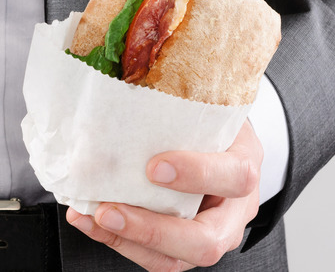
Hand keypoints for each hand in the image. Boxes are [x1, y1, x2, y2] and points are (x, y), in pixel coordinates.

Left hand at [66, 121, 261, 270]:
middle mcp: (234, 211)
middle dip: (152, 231)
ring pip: (175, 260)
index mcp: (244, 166)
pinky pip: (153, 258)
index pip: (235, 177)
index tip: (154, 167)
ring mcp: (211, 235)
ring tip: (92, 218)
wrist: (222, 144)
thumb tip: (131, 81)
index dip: (197, 175)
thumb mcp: (208, 106)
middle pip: (206, 242)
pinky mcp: (184, 247)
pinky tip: (90, 221)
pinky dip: (117, 241)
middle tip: (109, 212)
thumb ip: (182, 106)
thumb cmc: (211, 123)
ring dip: (127, 241)